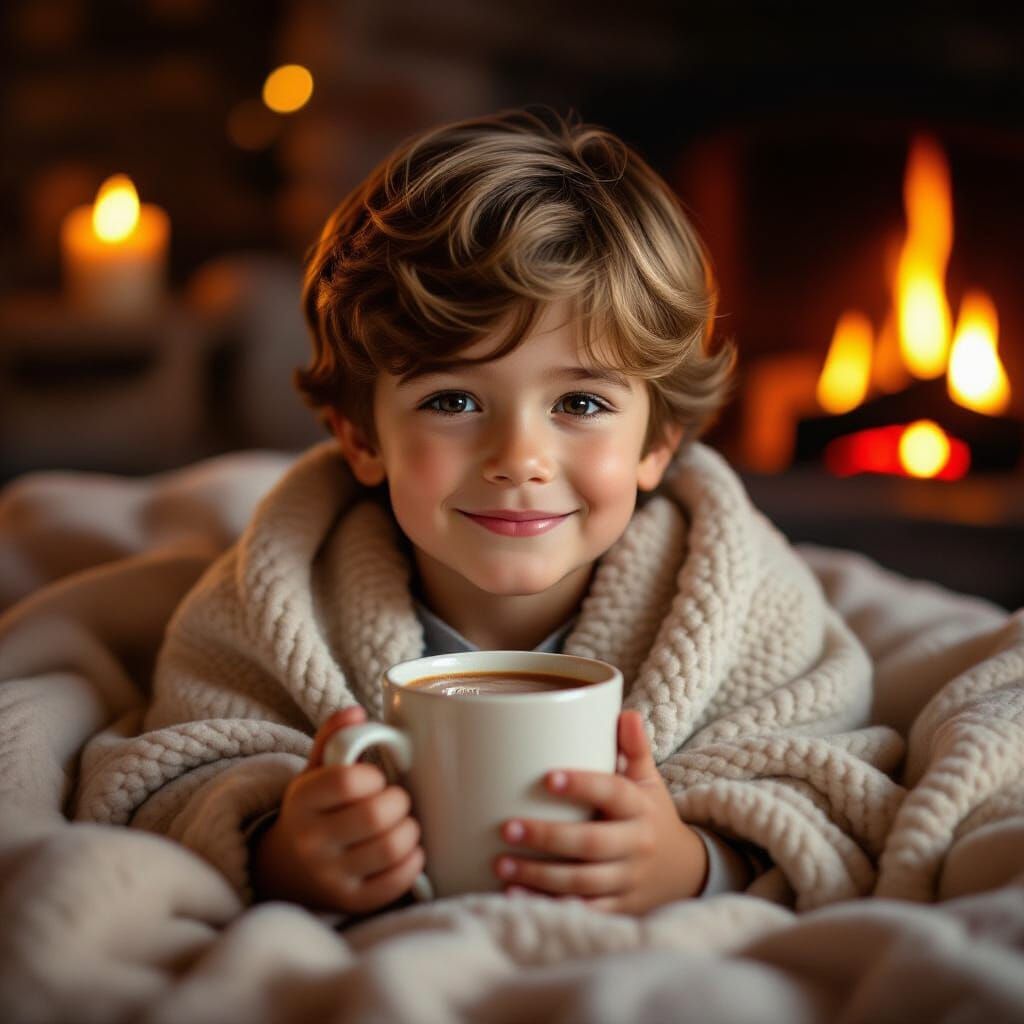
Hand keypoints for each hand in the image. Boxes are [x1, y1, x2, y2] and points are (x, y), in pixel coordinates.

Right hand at [252, 705, 424, 913]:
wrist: (286, 869)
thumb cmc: (315, 810)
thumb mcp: (314, 771)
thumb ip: (334, 737)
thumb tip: (357, 711)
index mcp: (302, 801)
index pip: (347, 781)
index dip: (373, 776)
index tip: (376, 779)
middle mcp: (311, 841)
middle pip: (375, 815)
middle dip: (399, 801)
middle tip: (397, 800)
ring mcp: (330, 876)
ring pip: (390, 848)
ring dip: (410, 830)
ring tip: (403, 823)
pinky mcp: (350, 902)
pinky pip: (396, 882)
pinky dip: (413, 861)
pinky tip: (407, 849)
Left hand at [492, 710, 707, 914]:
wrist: (685, 870)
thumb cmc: (651, 815)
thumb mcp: (649, 781)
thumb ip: (634, 748)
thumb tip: (624, 712)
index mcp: (641, 807)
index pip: (613, 793)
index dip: (582, 785)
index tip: (547, 778)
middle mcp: (637, 844)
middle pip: (593, 843)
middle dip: (549, 838)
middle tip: (508, 829)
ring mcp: (628, 880)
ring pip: (584, 881)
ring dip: (540, 876)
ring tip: (501, 865)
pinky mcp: (619, 908)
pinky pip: (584, 909)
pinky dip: (550, 906)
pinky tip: (516, 897)